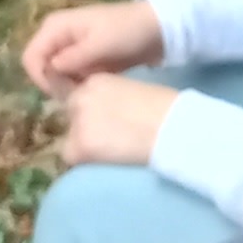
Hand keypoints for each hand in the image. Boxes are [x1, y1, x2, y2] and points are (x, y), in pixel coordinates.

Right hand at [24, 0, 164, 91]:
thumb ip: (73, 58)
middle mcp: (57, 36)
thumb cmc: (128, 31)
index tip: (62, 93)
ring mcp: (69, 48)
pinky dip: (77, 85)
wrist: (157, 29)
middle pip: (40, 67)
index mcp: (55, 26)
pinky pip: (69, 77)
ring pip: (54, 75)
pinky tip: (93, 90)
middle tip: (77, 96)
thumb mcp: (101, 44)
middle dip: (54, 84)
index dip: (42, 78)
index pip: (31, 58)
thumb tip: (50, 70)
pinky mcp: (82, 60)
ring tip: (88, 92)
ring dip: (66, 87)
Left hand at [57, 71, 177, 167]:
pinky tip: (107, 161)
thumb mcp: (133, 91)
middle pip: (71, 116)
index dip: (89, 112)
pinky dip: (84, 161)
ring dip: (85, 145)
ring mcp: (79, 121)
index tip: (104, 123)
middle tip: (109, 139)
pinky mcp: (80, 146)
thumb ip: (112, 98)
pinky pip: (71, 158)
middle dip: (84, 127)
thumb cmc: (167, 109)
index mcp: (96, 80)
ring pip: (70, 138)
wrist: (173, 127)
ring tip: (112, 151)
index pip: (78, 97)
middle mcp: (81, 97)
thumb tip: (107, 115)